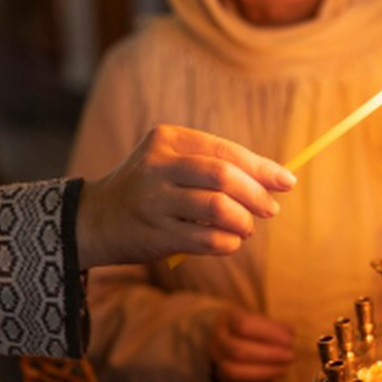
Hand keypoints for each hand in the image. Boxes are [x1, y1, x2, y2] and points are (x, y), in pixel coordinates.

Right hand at [76, 125, 294, 267]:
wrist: (94, 220)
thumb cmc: (148, 190)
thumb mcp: (171, 163)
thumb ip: (215, 166)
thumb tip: (275, 179)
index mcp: (166, 139)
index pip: (225, 150)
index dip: (261, 167)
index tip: (286, 181)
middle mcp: (157, 166)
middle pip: (223, 175)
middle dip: (256, 194)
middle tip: (270, 209)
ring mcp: (154, 201)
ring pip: (218, 208)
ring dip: (243, 221)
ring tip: (246, 228)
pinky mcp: (154, 233)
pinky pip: (206, 238)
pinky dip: (227, 242)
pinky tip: (229, 242)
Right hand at [210, 309, 295, 381]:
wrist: (240, 341)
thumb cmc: (257, 329)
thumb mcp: (263, 319)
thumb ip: (277, 327)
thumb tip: (291, 335)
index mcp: (226, 320)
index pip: (242, 324)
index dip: (268, 332)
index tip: (290, 339)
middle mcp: (217, 342)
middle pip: (237, 350)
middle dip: (269, 355)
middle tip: (290, 356)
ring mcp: (217, 364)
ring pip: (233, 371)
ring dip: (263, 372)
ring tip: (284, 369)